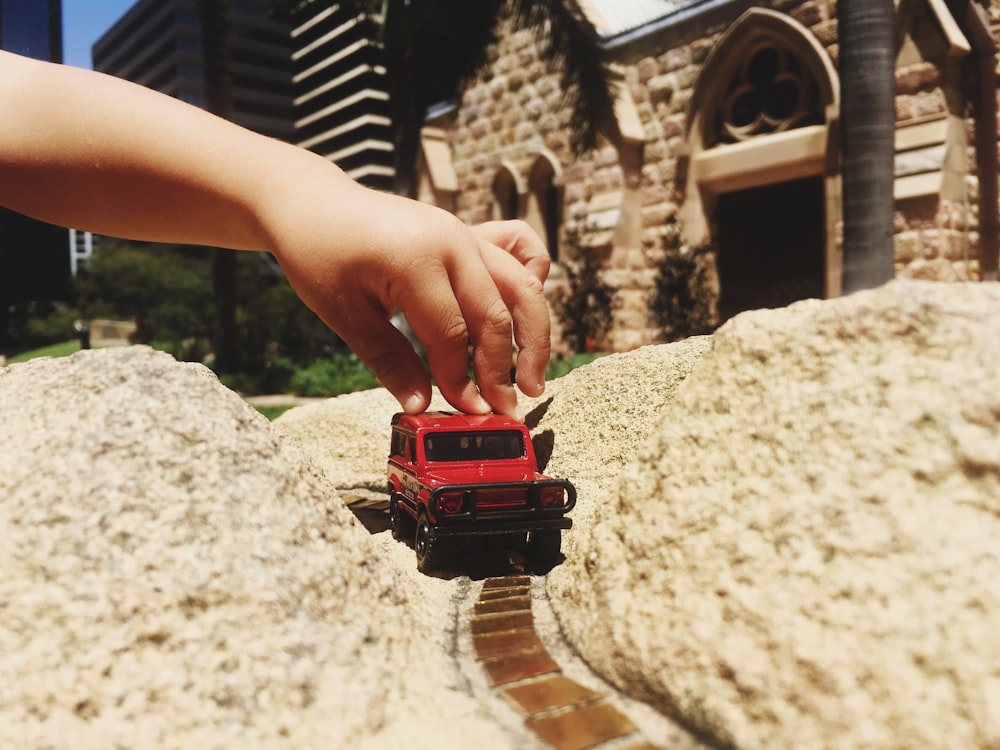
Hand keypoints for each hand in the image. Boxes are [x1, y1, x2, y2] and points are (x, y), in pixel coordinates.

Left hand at [271, 184, 550, 418]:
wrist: (312, 202)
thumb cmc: (319, 254)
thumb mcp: (345, 315)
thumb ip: (389, 361)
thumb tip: (421, 406)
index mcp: (417, 260)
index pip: (452, 335)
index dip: (460, 380)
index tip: (468, 413)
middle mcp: (452, 242)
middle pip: (495, 315)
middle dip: (503, 369)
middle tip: (507, 410)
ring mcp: (465, 232)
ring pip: (522, 285)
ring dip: (534, 335)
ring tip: (532, 381)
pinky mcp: (468, 231)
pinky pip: (519, 246)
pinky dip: (534, 274)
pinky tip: (525, 312)